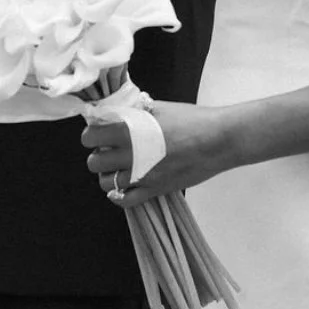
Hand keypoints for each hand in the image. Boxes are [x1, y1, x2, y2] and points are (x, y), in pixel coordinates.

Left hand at [81, 101, 234, 207]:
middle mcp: (130, 156)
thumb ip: (134, 112)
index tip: (98, 131)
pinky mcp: (155, 190)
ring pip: (107, 183)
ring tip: (117, 165)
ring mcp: (142, 176)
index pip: (91, 136)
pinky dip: (118, 195)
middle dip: (98, 154)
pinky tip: (122, 186)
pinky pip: (125, 201)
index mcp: (129, 131)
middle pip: (95, 162)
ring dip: (108, 174)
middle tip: (108, 148)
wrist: (217, 140)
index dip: (91, 134)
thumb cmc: (190, 119)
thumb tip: (117, 113)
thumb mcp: (159, 107)